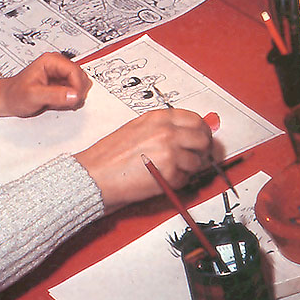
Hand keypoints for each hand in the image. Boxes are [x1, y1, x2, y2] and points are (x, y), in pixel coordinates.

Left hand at [0, 52, 91, 117]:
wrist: (9, 99)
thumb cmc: (15, 94)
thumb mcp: (34, 96)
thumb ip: (55, 95)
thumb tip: (74, 95)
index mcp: (51, 61)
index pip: (75, 70)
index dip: (77, 87)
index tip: (74, 99)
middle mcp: (57, 65)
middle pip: (81, 76)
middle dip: (77, 91)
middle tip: (66, 102)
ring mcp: (61, 74)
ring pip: (81, 84)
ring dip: (76, 96)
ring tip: (61, 103)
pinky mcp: (62, 83)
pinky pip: (76, 91)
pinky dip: (73, 99)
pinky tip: (61, 103)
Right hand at [74, 108, 212, 212]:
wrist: (96, 174)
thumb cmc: (111, 154)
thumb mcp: (138, 129)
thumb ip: (164, 128)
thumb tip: (190, 132)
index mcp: (158, 118)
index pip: (195, 119)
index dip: (202, 131)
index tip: (201, 138)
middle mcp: (167, 132)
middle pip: (203, 139)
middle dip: (202, 150)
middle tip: (194, 157)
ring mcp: (170, 152)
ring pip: (197, 161)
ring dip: (188, 169)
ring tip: (169, 170)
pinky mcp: (170, 173)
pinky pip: (186, 179)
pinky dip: (177, 182)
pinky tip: (160, 178)